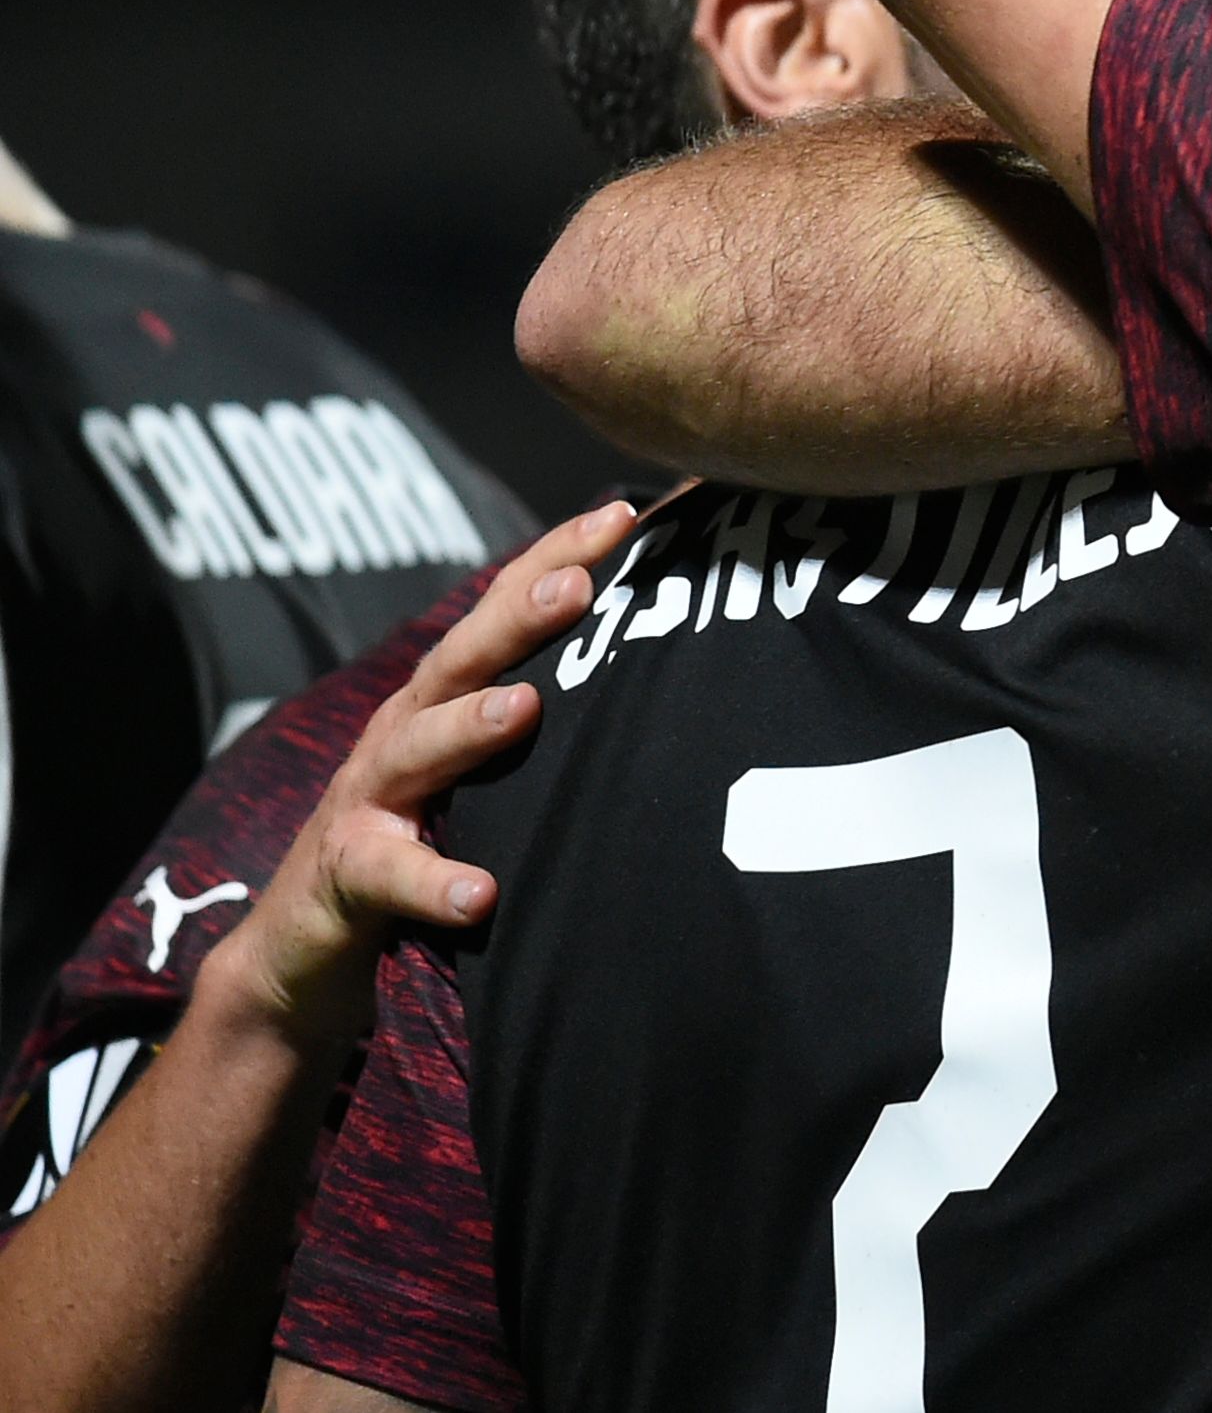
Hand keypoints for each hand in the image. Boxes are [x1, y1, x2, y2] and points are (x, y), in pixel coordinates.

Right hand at [197, 500, 633, 1051]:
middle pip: (462, 658)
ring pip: (416, 748)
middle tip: (579, 585)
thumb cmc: (425, 827)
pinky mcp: (347, 871)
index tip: (624, 517)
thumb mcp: (487, 763)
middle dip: (517, 617)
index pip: (504, 612)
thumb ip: (552, 713)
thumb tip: (664, 659)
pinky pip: (390, 874)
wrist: (309, 932)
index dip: (556, 558)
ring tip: (524, 709)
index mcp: (448, 694)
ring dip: (469, 724)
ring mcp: (370, 797)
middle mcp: (406, 727)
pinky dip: (433, 882)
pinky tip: (479, 893)